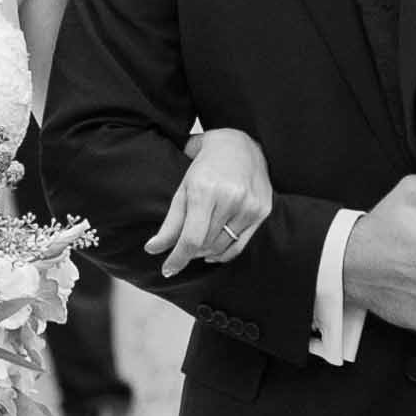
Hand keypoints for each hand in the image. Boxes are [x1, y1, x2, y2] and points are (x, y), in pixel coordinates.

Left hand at [149, 125, 271, 275]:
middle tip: (182, 247)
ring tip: (198, 243)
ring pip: (221, 247)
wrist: (241, 145)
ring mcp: (249, 206)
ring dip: (205, 252)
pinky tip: (213, 251)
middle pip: (205, 244)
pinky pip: (239, 245)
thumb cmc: (206, 166)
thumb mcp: (183, 189)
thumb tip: (152, 249)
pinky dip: (223, 254)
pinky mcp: (262, 211)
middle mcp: (230, 198)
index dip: (178, 258)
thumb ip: (170, 223)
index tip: (167, 270)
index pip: (191, 238)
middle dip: (190, 252)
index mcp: (205, 190)